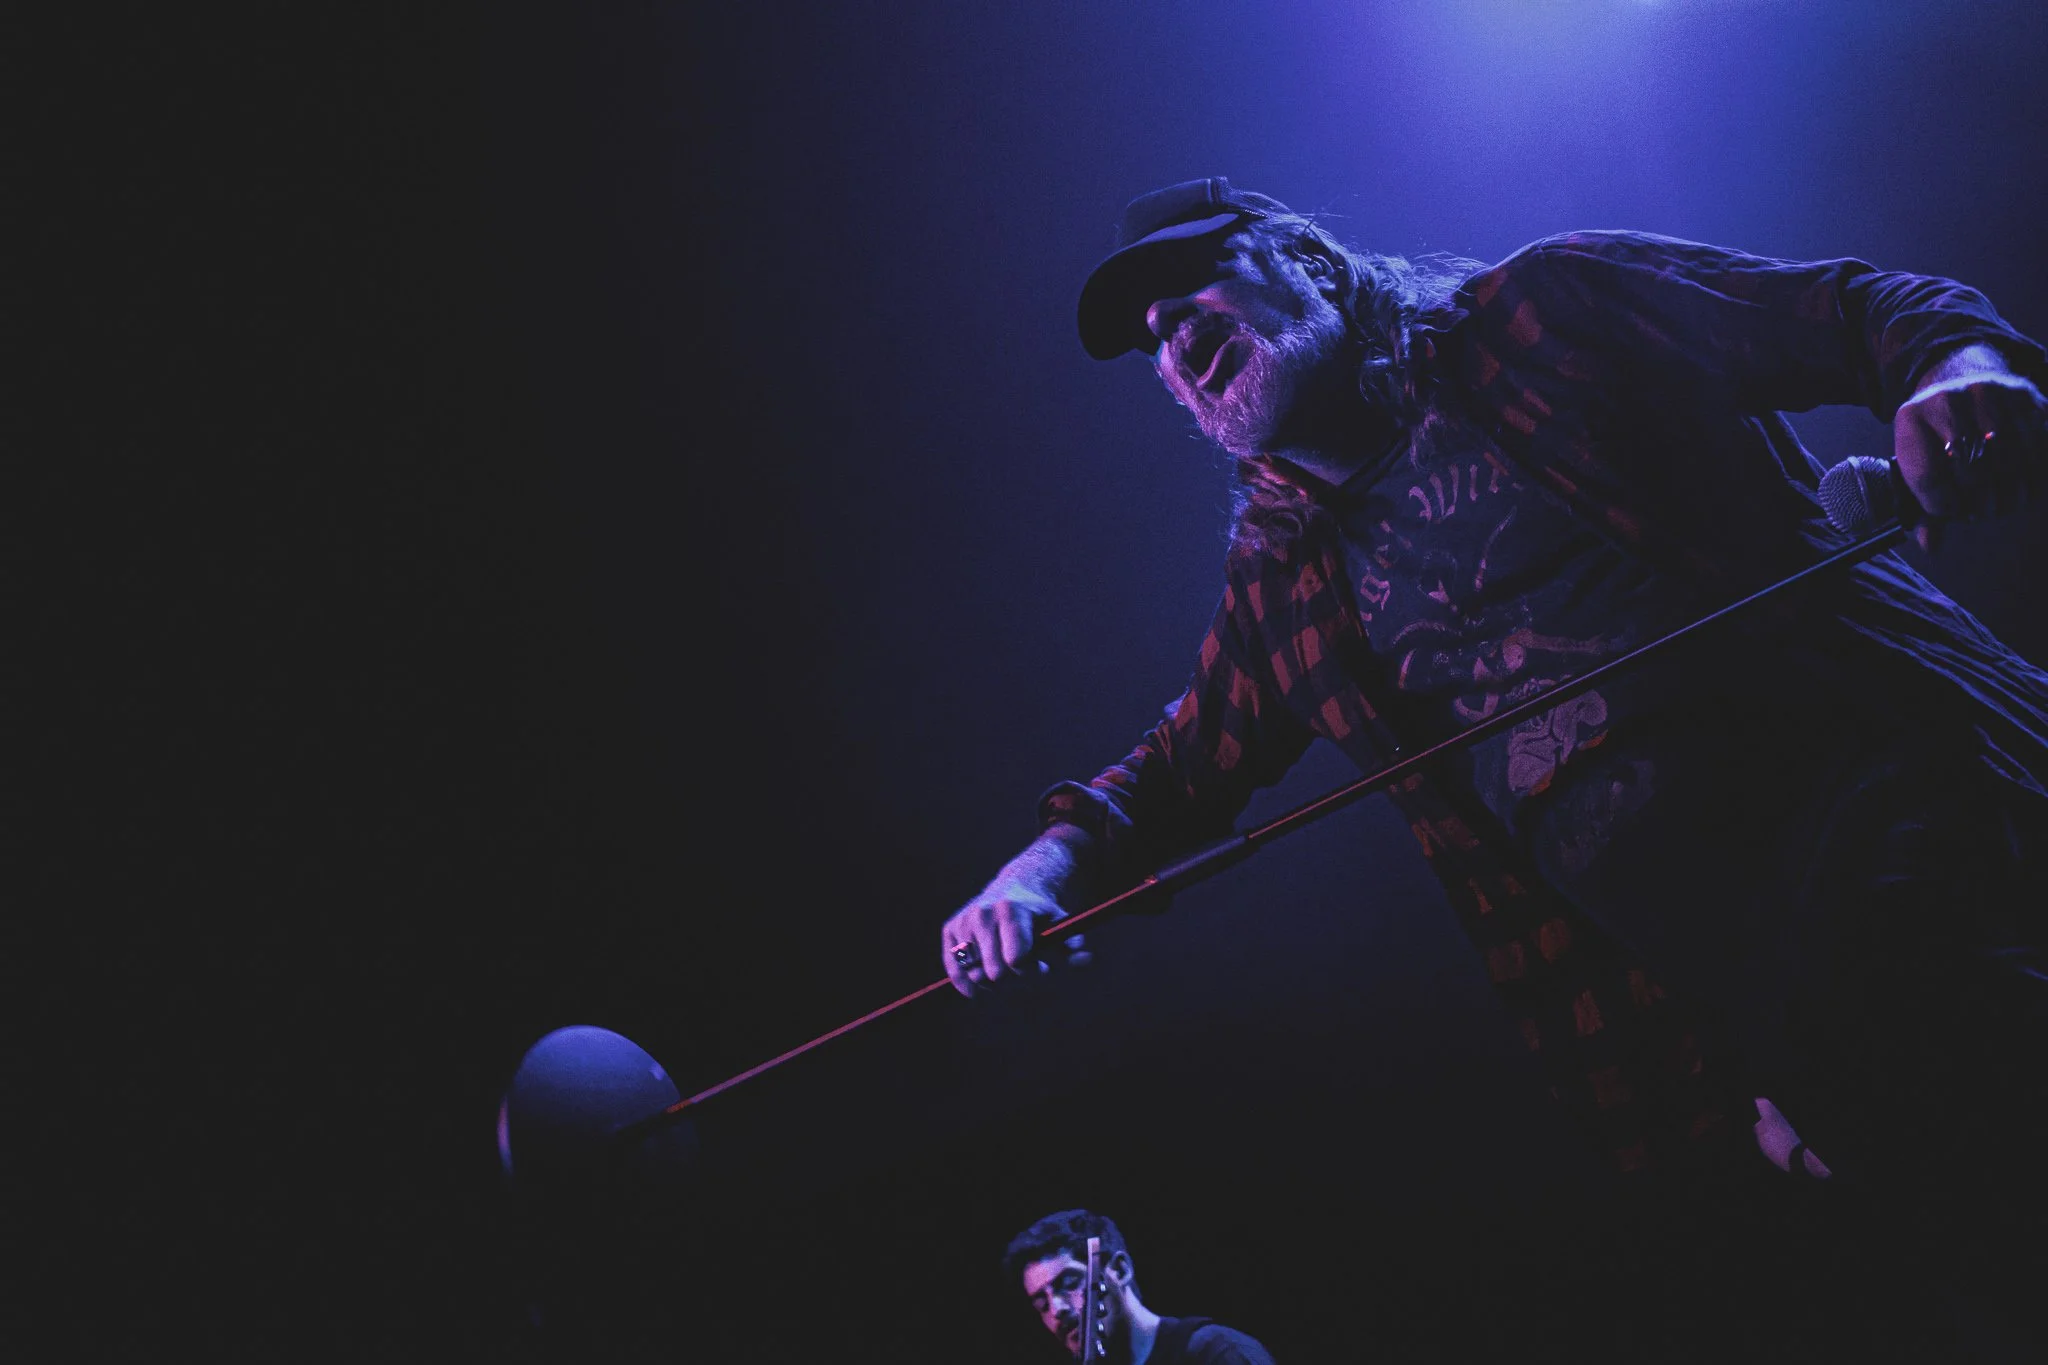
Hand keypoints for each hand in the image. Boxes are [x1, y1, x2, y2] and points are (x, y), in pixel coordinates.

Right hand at [940, 830, 1095, 997]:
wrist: (1014, 888)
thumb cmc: (1040, 913)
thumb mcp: (1060, 924)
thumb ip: (1073, 944)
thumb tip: (1085, 959)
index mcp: (1011, 911)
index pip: (1016, 960)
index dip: (1032, 970)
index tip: (1042, 966)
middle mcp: (983, 914)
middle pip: (996, 972)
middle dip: (1013, 978)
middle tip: (1023, 968)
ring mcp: (964, 921)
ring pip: (974, 973)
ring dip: (991, 980)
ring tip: (1004, 967)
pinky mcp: (951, 929)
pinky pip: (953, 967)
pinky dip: (963, 983)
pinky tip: (974, 991)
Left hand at [1891, 344, 2047, 550]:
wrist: (1962, 380)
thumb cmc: (1936, 434)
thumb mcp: (1918, 460)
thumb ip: (1924, 504)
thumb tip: (1931, 547)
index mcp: (1913, 416)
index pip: (1928, 476)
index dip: (1941, 507)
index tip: (1952, 514)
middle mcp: (1951, 398)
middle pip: (1971, 469)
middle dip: (1979, 502)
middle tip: (1982, 513)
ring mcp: (1991, 393)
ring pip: (2008, 460)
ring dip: (2010, 494)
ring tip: (2004, 506)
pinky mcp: (2026, 397)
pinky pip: (2038, 446)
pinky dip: (2034, 476)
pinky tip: (2027, 489)